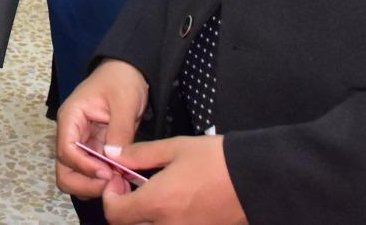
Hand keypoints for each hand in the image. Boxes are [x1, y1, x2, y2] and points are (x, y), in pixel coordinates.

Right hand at [55, 58, 148, 200]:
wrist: (129, 71)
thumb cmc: (122, 79)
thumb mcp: (124, 101)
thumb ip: (119, 130)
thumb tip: (112, 158)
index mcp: (71, 118)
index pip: (66, 150)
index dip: (84, 167)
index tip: (107, 174)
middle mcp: (71, 133)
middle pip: (64, 170)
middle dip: (84, 183)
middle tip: (111, 185)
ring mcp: (82, 143)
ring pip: (76, 176)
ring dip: (93, 185)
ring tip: (117, 182)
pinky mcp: (95, 149)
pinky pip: (92, 171)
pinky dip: (103, 180)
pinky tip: (120, 178)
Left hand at [100, 135, 244, 224]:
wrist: (256, 179)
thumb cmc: (216, 160)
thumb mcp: (175, 148)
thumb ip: (139, 154)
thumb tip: (112, 155)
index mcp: (157, 202)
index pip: (115, 214)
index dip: (109, 197)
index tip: (119, 180)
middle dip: (123, 209)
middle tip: (131, 188)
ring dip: (142, 218)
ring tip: (152, 196)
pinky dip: (162, 222)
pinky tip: (171, 205)